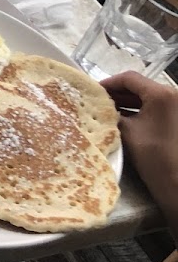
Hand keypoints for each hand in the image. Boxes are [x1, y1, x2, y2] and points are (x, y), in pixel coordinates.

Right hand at [101, 72, 177, 224]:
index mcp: (162, 94)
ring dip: (128, 101)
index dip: (109, 82)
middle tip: (98, 101)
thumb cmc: (153, 155)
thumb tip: (100, 105)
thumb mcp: (126, 131)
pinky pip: (156, 108)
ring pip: (148, 97)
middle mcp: (174, 96)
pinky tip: (124, 118)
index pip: (130, 78)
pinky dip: (140, 110)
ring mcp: (177, 108)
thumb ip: (112, 113)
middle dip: (118, 93)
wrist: (177, 183)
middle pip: (140, 86)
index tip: (93, 91)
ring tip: (109, 110)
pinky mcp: (177, 120)